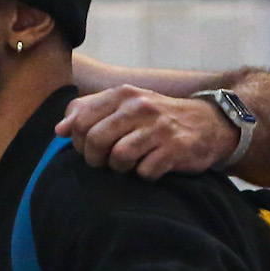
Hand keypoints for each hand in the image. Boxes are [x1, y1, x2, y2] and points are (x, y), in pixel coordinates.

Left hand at [56, 85, 235, 178]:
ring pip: (118, 157)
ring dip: (120, 168)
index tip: (89, 149)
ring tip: (130, 165)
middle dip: (96, 159)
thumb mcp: (124, 106)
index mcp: (122, 94)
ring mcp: (159, 127)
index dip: (79, 142)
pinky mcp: (176, 148)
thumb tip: (60, 130)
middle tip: (107, 162)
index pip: (80, 120)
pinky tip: (152, 168)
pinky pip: (145, 171)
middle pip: (96, 140)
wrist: (209, 124)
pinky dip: (144, 175)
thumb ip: (88, 112)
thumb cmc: (157, 119)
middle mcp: (140, 106)